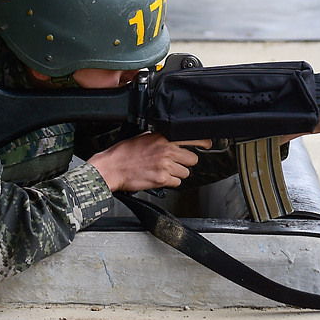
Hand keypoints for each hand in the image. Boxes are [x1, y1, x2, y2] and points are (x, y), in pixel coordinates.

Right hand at [88, 133, 212, 191]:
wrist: (112, 168)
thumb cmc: (123, 153)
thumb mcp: (142, 137)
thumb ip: (159, 137)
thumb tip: (169, 138)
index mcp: (163, 138)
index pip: (192, 137)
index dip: (203, 142)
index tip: (208, 144)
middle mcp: (167, 150)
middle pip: (193, 159)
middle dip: (185, 162)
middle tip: (174, 163)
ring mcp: (165, 165)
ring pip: (185, 173)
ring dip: (177, 173)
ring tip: (163, 170)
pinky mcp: (162, 179)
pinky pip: (176, 183)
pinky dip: (170, 182)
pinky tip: (159, 177)